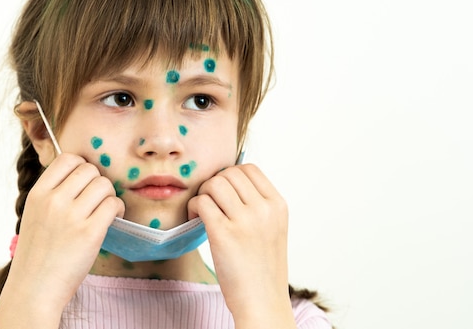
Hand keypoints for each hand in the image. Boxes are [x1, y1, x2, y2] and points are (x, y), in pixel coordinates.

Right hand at [0, 153, 124, 326]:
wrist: (35, 288)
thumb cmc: (38, 253)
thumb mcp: (35, 214)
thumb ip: (53, 192)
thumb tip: (81, 172)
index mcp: (38, 194)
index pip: (67, 158)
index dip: (80, 167)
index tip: (83, 182)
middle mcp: (54, 201)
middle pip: (89, 170)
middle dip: (97, 182)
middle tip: (95, 200)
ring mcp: (72, 216)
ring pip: (104, 185)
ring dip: (108, 196)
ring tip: (103, 211)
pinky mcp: (90, 232)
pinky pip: (113, 204)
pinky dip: (117, 209)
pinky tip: (110, 219)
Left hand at [187, 164, 295, 327]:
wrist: (262, 302)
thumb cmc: (263, 269)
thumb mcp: (273, 229)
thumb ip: (258, 205)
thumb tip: (228, 181)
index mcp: (278, 205)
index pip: (249, 169)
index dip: (231, 175)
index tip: (224, 193)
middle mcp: (264, 209)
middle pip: (229, 173)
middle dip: (214, 184)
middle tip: (210, 203)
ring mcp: (245, 220)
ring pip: (213, 184)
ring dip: (203, 194)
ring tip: (203, 213)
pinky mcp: (223, 233)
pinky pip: (201, 202)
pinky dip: (194, 208)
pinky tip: (197, 221)